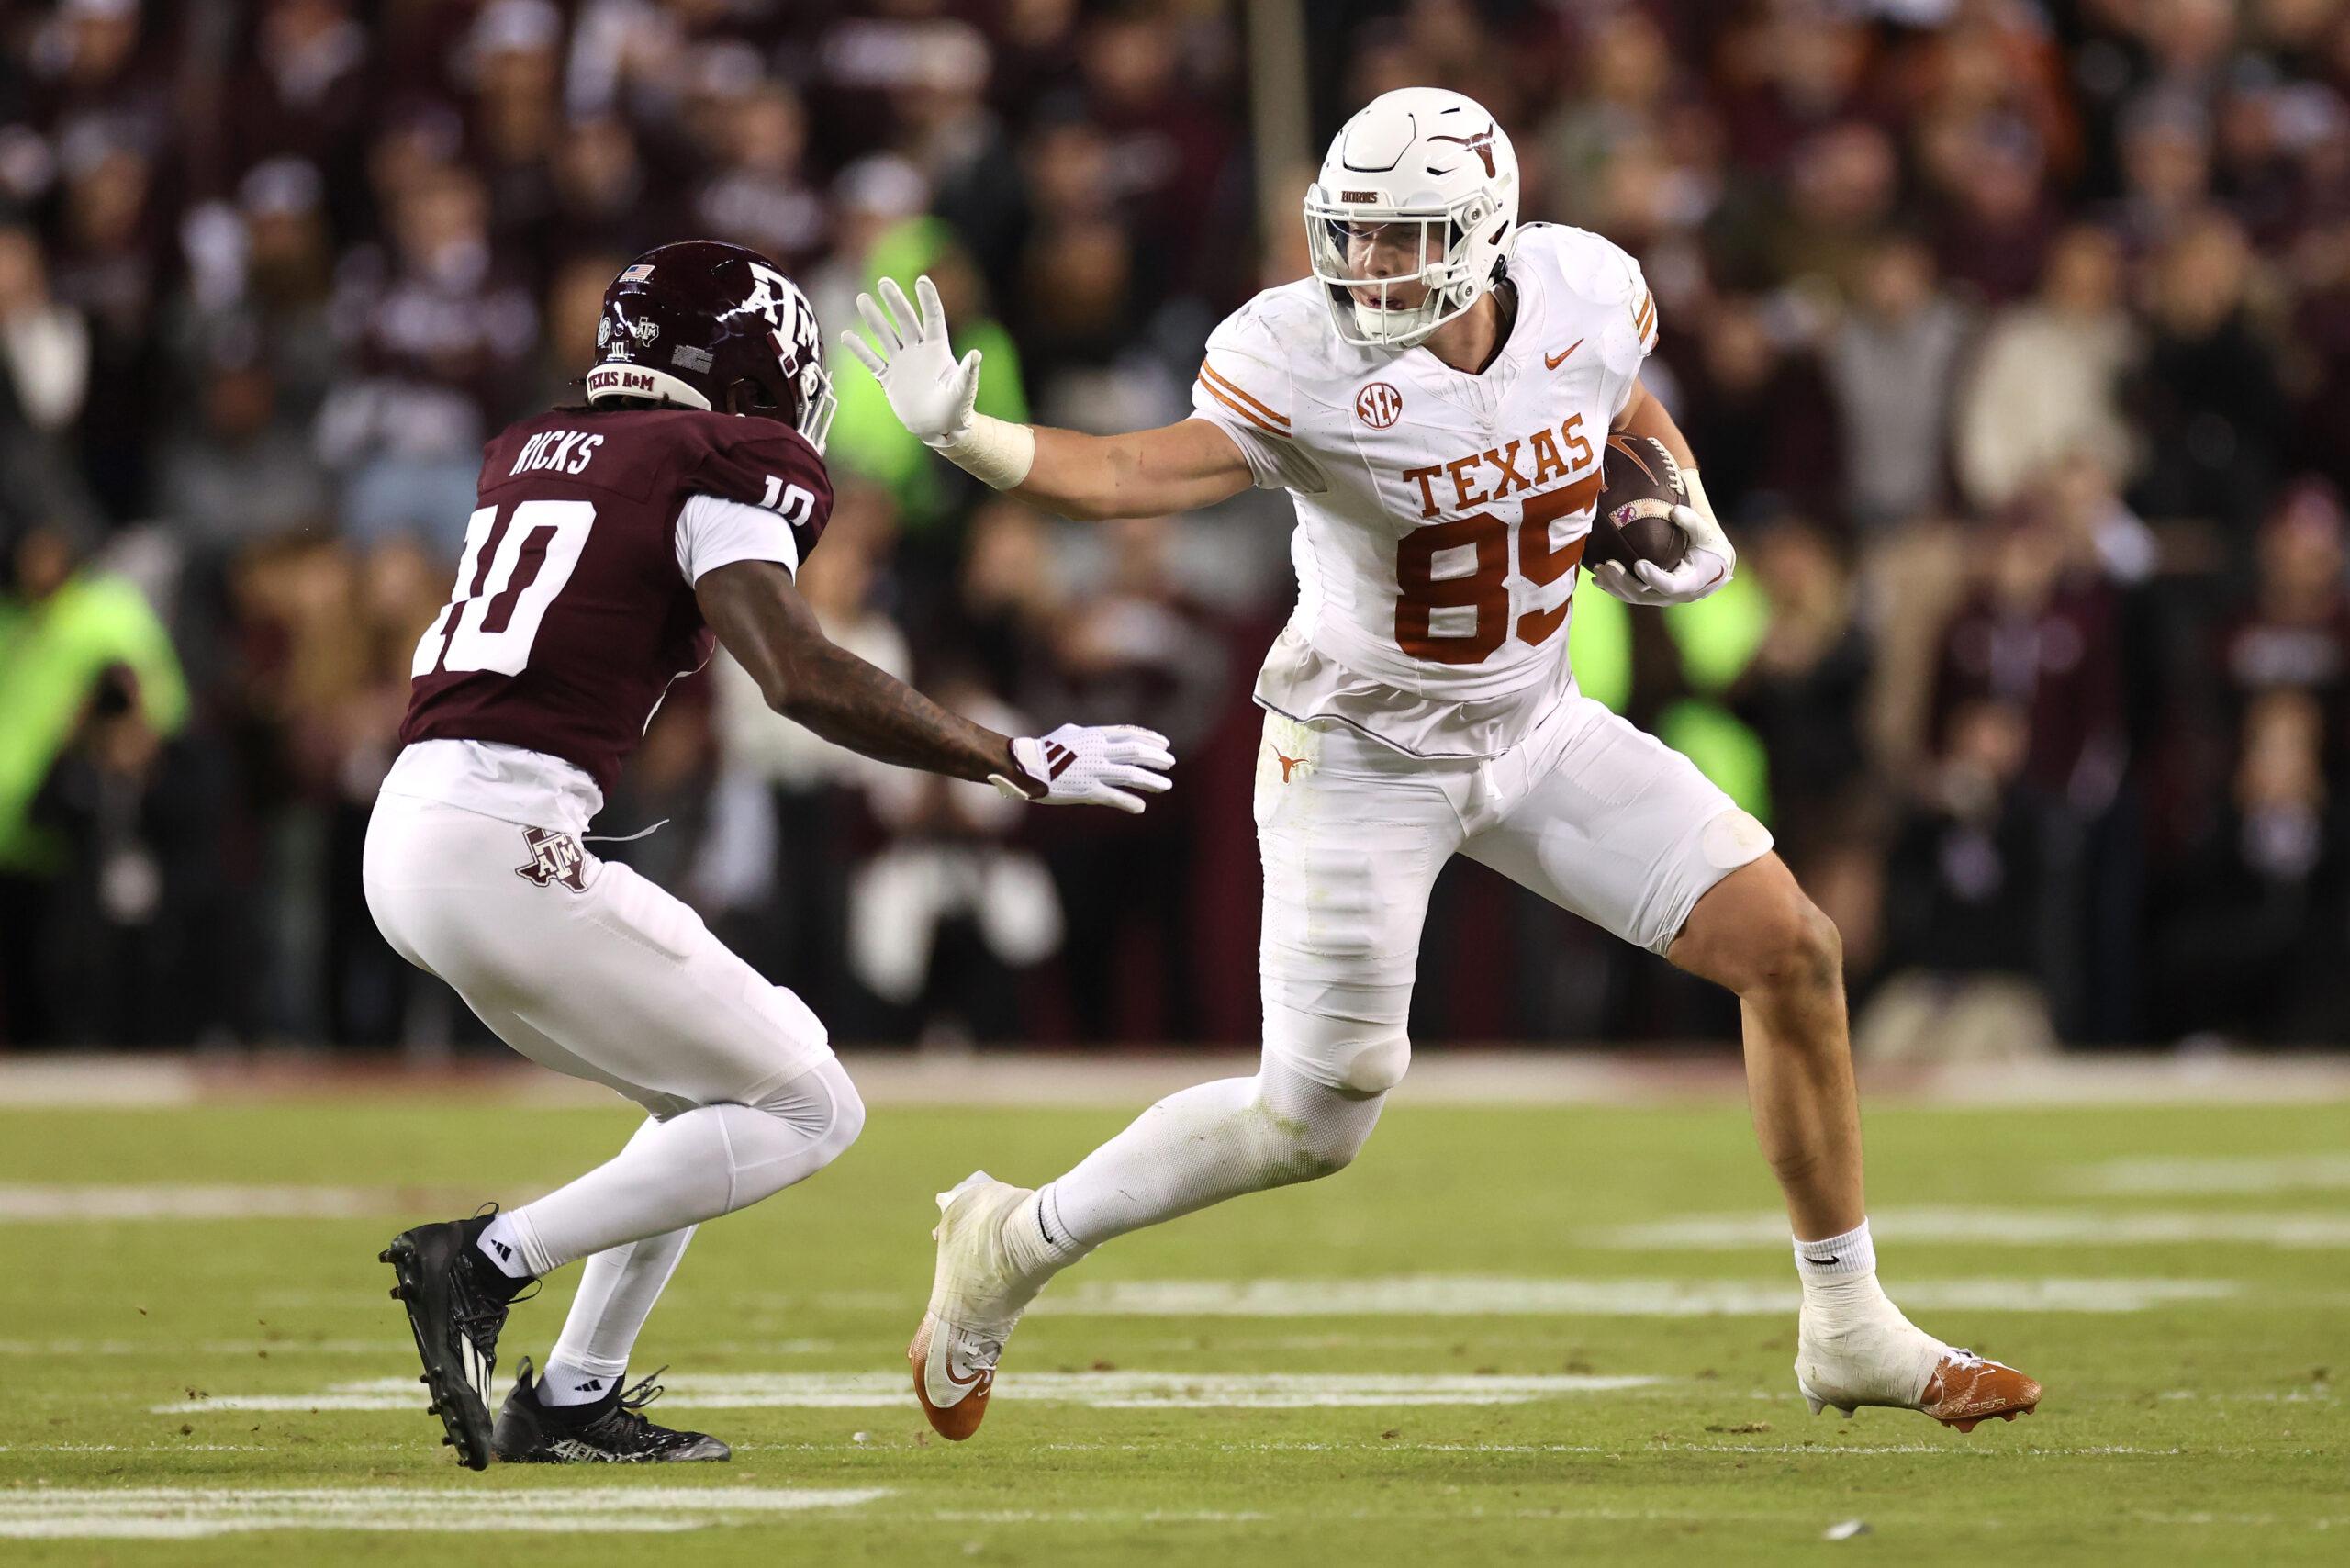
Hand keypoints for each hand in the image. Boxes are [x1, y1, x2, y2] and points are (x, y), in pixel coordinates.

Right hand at [839, 275, 980, 446]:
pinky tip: (845, 336)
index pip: (933, 318)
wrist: (939, 428)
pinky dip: (859, 349)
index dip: (928, 299)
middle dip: (895, 301)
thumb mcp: (964, 391)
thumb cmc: (956, 410)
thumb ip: (967, 373)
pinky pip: (871, 360)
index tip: (921, 279)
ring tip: (862, 298)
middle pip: (905, 320)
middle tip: (884, 282)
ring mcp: (902, 363)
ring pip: (885, 335)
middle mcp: (918, 351)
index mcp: (938, 350)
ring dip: (874, 318)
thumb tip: (976, 355)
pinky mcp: (889, 378)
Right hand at [990, 723, 1174, 814]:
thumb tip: (1096, 733)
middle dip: (1156, 757)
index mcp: (1094, 735)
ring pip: (1131, 774)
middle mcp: (1097, 751)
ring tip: (1166, 785)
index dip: (1149, 739)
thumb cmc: (1044, 750)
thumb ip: (1086, 734)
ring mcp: (1094, 770)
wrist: (1026, 766)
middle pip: (1135, 751)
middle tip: (1170, 762)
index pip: (1129, 734)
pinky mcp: (1087, 790)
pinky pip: (1114, 796)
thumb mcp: (1068, 733)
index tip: (1164, 743)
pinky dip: (1129, 802)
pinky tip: (1141, 806)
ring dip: (1151, 780)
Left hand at [1589, 473, 1734, 605]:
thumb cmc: (1709, 547)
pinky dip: (1614, 589)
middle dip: (1623, 580)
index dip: (1653, 577)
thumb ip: (1691, 522)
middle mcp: (1674, 596)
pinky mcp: (1652, 597)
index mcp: (1690, 583)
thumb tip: (1674, 511)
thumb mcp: (1706, 534)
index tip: (1638, 564)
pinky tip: (1598, 580)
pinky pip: (1630, 596)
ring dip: (1614, 585)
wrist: (1713, 567)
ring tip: (1598, 569)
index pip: (1670, 586)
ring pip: (1633, 597)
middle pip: (1644, 594)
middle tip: (1607, 564)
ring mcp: (1661, 599)